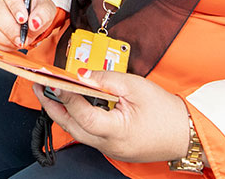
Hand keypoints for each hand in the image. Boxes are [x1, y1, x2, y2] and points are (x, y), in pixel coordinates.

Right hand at [0, 0, 55, 49]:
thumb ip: (44, 13)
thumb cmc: (35, 8)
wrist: (30, 16)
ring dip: (6, 39)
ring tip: (20, 41)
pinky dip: (2, 45)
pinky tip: (12, 43)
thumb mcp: (46, 7)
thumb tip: (35, 23)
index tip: (23, 20)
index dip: (15, 7)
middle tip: (22, 38)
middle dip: (10, 28)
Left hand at [33, 70, 190, 162]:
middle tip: (38, 86)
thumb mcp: (136, 86)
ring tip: (48, 93)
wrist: (186, 133)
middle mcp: (109, 146)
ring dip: (61, 112)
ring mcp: (109, 150)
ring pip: (77, 132)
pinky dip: (76, 119)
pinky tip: (71, 105)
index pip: (83, 115)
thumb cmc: (166, 112)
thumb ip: (105, 79)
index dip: (66, 97)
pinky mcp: (111, 148)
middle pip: (72, 127)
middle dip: (52, 106)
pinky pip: (87, 134)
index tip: (54, 81)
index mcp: (118, 131)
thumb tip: (80, 75)